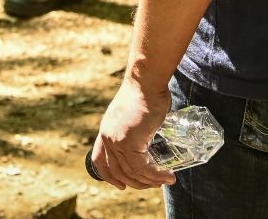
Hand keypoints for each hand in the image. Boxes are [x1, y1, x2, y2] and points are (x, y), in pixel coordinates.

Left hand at [90, 75, 176, 189]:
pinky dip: (156, 175)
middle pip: (118, 171)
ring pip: (132, 172)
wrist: (146, 81)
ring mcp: (117, 141)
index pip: (99, 160)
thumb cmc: (145, 93)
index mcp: (106, 131)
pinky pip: (143, 167)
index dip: (109, 177)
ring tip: (166, 180)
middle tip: (154, 184)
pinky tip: (168, 176)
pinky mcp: (129, 142)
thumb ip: (135, 129)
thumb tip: (149, 140)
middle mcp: (108, 137)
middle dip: (137, 183)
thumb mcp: (133, 115)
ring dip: (151, 181)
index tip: (121, 186)